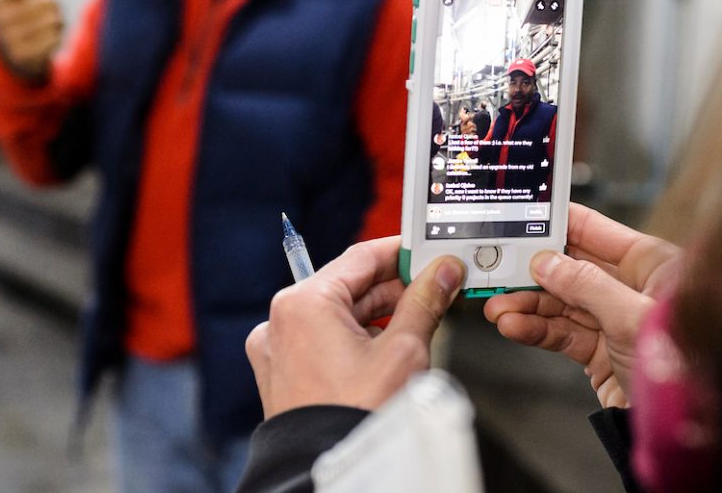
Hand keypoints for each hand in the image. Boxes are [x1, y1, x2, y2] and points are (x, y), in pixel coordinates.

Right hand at [0, 0, 61, 79]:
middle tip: (40, 14)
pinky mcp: (25, 54)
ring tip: (43, 28)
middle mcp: (1, 17)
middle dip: (53, 5)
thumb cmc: (16, 17)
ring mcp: (12, 37)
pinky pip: (56, 39)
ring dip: (57, 23)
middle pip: (48, 0)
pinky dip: (57, 38)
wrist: (15, 54)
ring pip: (55, 20)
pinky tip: (45, 42)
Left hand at [246, 235, 465, 417]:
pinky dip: (355, 336)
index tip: (426, 252)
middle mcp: (282, 320)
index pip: (360, 257)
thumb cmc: (355, 420)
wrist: (332, 479)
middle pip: (349, 286)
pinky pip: (323, 338)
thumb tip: (442, 272)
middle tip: (433, 285)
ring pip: (337, 313)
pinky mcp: (284, 372)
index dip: (400, 252)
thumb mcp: (402, 351)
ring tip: (419, 317)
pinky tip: (388, 343)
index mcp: (303, 303)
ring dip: (378, 313)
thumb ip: (424, 301)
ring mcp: (279, 348)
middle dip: (394, 287)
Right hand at [484, 203, 681, 407]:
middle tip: (500, 271)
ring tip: (499, 308)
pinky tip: (514, 326)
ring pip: (558, 303)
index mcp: (647, 265)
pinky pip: (559, 333)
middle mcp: (627, 289)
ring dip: (525, 304)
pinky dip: (534, 329)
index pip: (593, 231)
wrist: (683, 431)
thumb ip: (586, 285)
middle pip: (568, 269)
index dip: (556, 223)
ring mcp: (611, 321)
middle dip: (531, 272)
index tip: (522, 218)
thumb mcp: (633, 317)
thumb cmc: (685, 367)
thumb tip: (547, 263)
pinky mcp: (598, 352)